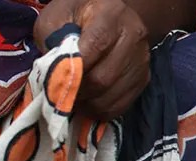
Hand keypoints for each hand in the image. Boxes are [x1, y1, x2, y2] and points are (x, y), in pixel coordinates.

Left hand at [33, 0, 150, 119]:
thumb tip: (54, 73)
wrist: (104, 17)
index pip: (95, 46)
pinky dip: (98, 110)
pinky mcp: (143, 78)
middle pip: (103, 78)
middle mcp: (133, 35)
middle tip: (59, 94)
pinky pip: (119, 105)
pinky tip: (86, 101)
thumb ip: (52, 42)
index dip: (73, 70)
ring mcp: (141, 59)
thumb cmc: (74, 17)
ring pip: (110, 96)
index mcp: (111, 14)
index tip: (55, 80)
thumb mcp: (54, 19)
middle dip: (76, 91)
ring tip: (70, 97)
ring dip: (86, 104)